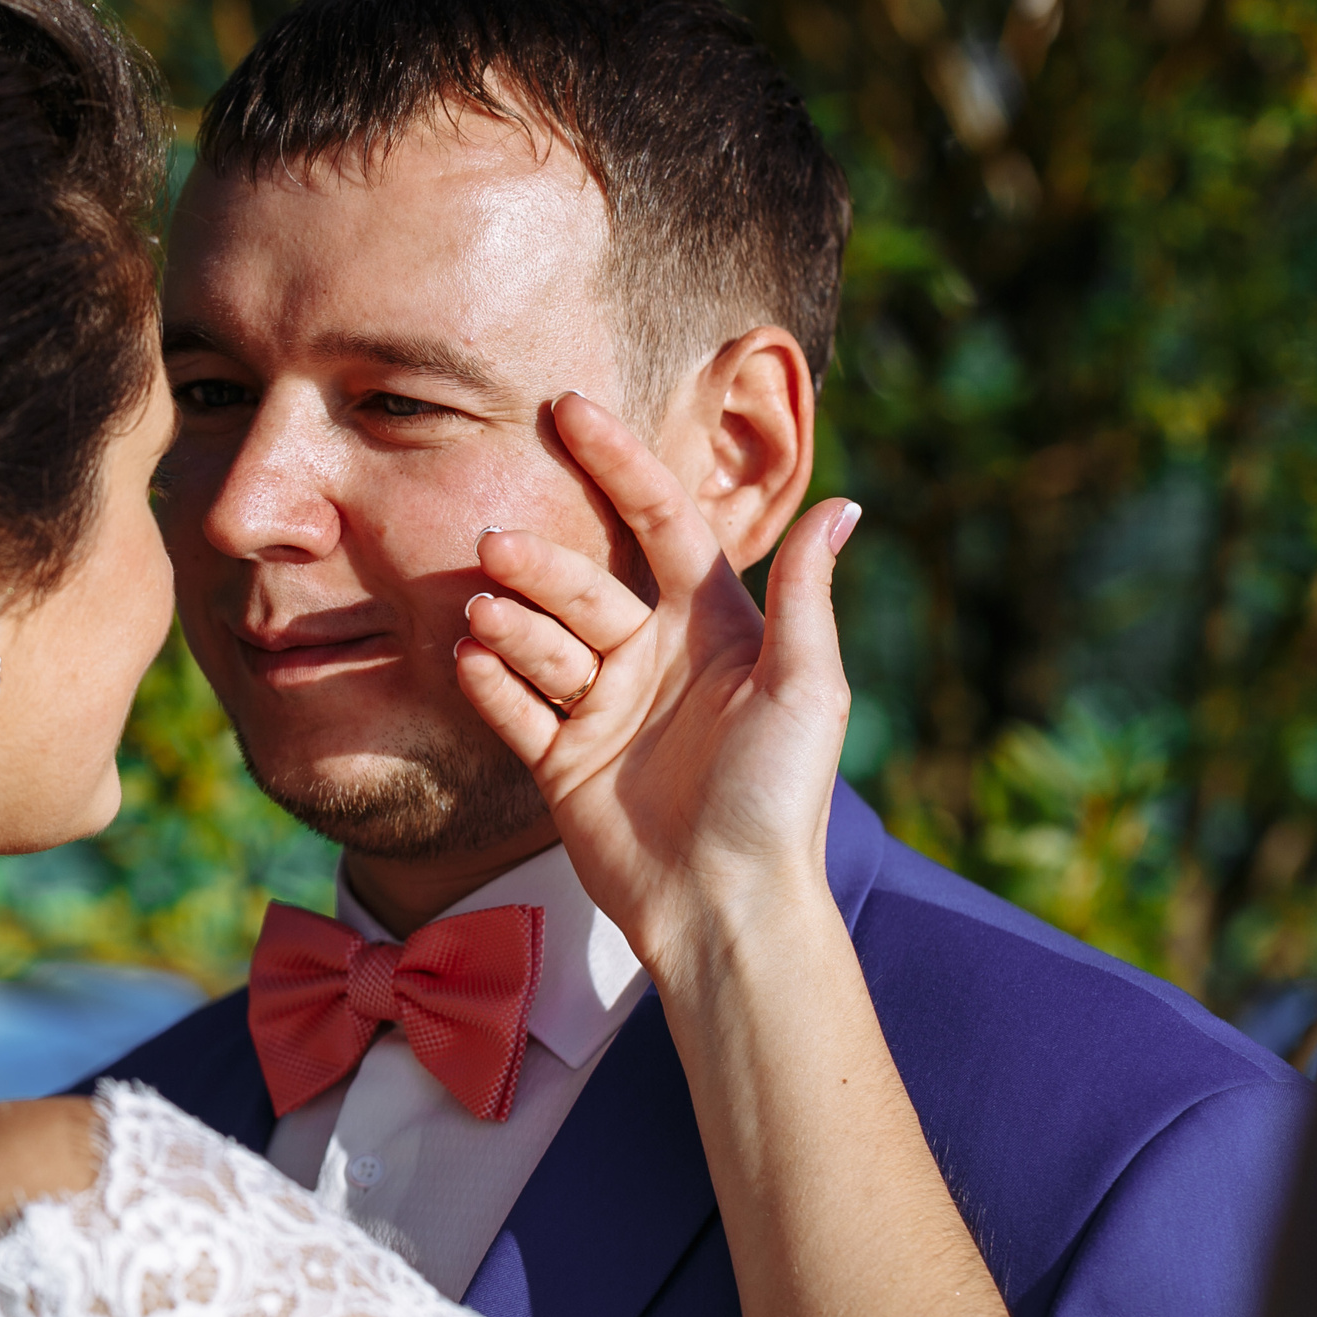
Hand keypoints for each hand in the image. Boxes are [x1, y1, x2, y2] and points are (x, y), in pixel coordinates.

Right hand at [454, 391, 860, 973]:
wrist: (728, 907)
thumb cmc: (780, 796)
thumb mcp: (806, 687)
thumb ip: (805, 596)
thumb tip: (846, 501)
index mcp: (713, 627)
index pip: (659, 523)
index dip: (618, 465)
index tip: (571, 409)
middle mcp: (653, 657)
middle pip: (584, 583)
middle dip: (541, 562)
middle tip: (497, 545)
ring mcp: (604, 708)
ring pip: (541, 640)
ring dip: (509, 622)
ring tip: (482, 615)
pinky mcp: (563, 760)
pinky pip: (517, 708)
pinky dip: (492, 682)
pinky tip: (471, 660)